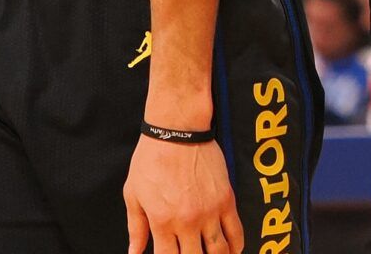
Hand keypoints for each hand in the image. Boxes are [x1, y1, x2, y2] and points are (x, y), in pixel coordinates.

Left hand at [122, 136, 244, 253]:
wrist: (177, 130)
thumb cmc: (152, 159)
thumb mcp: (134, 194)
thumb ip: (136, 227)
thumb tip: (134, 252)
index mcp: (162, 222)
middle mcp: (188, 221)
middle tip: (190, 253)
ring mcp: (210, 212)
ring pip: (219, 252)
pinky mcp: (226, 199)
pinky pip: (236, 232)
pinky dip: (236, 246)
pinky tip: (231, 251)